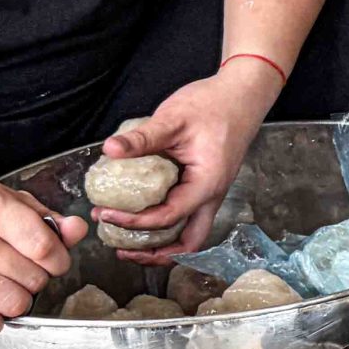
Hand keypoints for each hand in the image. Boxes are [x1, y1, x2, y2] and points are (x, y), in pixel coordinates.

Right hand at [0, 182, 85, 340]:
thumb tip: (76, 230)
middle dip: (33, 280)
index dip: (56, 259)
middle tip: (11, 271)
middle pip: (34, 279)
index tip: (47, 259)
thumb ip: (46, 220)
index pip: (44, 246)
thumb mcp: (4, 205)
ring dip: (14, 302)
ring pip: (14, 305)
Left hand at [88, 60, 280, 263]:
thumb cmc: (213, 105)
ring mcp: (210, 193)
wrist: (241, 94)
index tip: (106, 214)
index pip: (168, 217)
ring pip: (190, 234)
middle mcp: (211, 196)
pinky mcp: (205, 186)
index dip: (134, 222)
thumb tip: (109, 149)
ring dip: (162, 245)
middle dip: (155, 253)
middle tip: (121, 250)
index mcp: (206, 184)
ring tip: (129, 243)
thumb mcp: (174, 119)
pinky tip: (143, 215)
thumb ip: (143, 138)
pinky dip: (165, 226)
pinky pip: (186, 217)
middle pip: (188, 244)